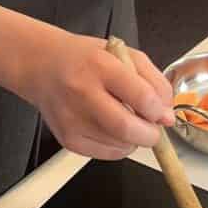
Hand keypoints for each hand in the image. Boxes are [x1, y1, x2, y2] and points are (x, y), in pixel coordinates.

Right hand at [17, 30, 173, 158]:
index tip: (160, 112)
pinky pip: (105, 154)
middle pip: (126, 128)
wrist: (42, 67)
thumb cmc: (85, 59)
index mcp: (100, 66)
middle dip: (149, 134)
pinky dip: (117, 146)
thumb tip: (166, 115)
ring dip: (133, 139)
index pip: (140, 96)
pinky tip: (110, 129)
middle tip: (151, 128)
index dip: (157, 110)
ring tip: (127, 121)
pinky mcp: (67, 138)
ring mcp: (72, 118)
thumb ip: (152, 80)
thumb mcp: (123, 54)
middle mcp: (83, 92)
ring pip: (119, 145)